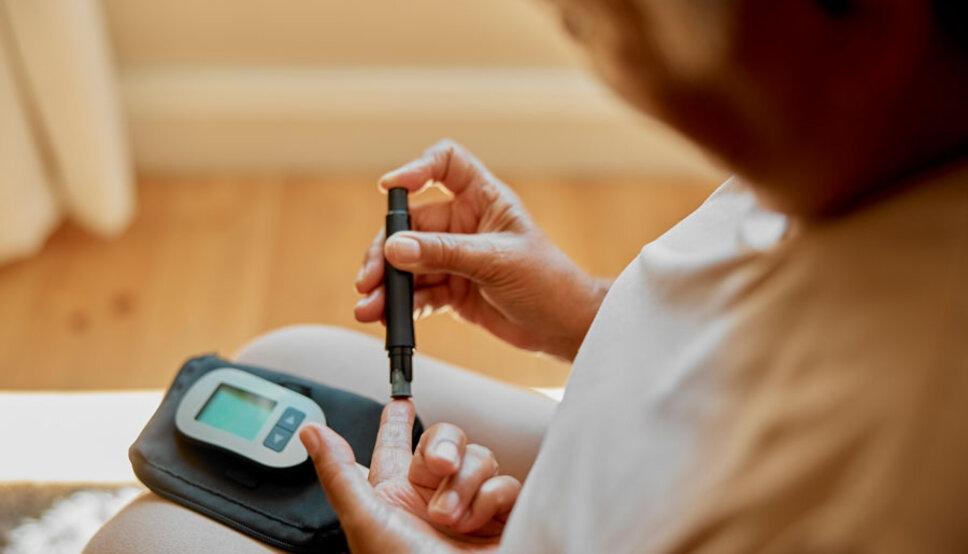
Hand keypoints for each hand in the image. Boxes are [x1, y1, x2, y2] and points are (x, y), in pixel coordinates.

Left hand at [299, 400, 519, 552]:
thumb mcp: (364, 521)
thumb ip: (339, 473)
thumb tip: (311, 433)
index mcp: (396, 496)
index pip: (396, 445)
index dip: (396, 421)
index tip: (400, 402)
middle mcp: (434, 497)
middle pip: (446, 440)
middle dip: (443, 446)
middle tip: (438, 466)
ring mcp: (470, 506)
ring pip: (478, 458)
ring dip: (463, 485)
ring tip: (449, 518)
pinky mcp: (501, 517)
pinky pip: (504, 483)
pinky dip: (489, 501)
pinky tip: (476, 524)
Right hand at [355, 139, 609, 360]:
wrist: (565, 328)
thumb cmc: (549, 282)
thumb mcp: (495, 261)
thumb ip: (444, 254)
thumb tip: (395, 248)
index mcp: (483, 200)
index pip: (446, 164)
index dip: (417, 169)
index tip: (390, 188)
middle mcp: (465, 224)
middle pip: (412, 224)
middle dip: (386, 250)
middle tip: (371, 275)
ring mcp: (455, 258)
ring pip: (408, 262)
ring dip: (387, 284)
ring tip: (371, 306)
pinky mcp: (452, 290)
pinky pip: (417, 292)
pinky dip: (400, 304)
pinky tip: (387, 317)